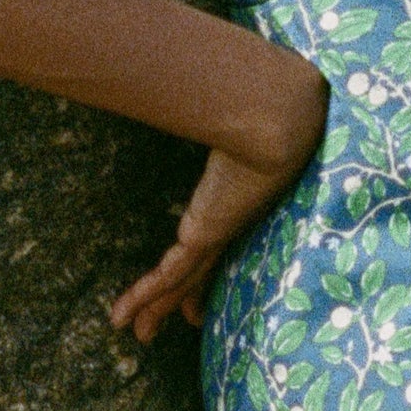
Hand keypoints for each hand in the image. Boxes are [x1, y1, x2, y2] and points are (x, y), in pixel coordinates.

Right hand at [108, 66, 326, 341]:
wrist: (280, 121)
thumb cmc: (270, 110)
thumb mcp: (241, 116)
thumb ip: (226, 105)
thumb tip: (220, 74)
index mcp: (239, 203)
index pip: (213, 247)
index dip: (199, 277)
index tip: (191, 303)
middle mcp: (229, 223)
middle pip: (196, 274)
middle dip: (175, 304)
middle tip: (158, 329)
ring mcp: (217, 232)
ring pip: (179, 281)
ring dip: (155, 309)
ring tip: (137, 337)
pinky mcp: (206, 233)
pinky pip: (171, 273)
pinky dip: (149, 296)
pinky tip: (129, 315)